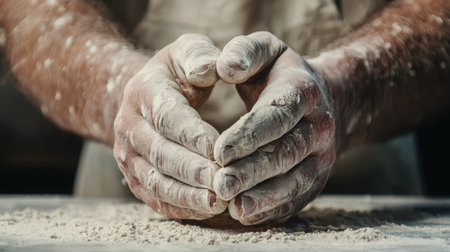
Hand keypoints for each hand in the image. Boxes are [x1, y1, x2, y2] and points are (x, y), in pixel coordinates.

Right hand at [113, 34, 226, 219]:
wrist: (144, 97)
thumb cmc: (176, 74)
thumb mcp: (187, 51)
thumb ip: (199, 55)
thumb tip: (210, 68)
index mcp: (142, 93)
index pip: (168, 116)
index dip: (193, 135)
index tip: (220, 150)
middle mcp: (129, 127)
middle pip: (161, 154)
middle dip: (194, 171)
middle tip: (224, 183)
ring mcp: (128, 156)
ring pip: (156, 181)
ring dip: (187, 195)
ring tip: (218, 203)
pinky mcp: (135, 177)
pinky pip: (155, 198)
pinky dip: (180, 207)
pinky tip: (206, 210)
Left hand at [213, 32, 336, 224]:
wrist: (326, 100)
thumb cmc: (282, 75)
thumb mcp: (267, 51)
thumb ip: (245, 52)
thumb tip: (224, 67)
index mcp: (303, 92)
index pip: (276, 115)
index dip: (248, 134)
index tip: (218, 150)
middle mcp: (319, 126)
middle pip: (285, 153)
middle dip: (251, 171)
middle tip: (220, 184)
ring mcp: (322, 157)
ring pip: (294, 181)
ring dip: (263, 197)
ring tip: (233, 207)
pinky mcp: (317, 179)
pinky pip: (298, 198)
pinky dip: (273, 209)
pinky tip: (246, 215)